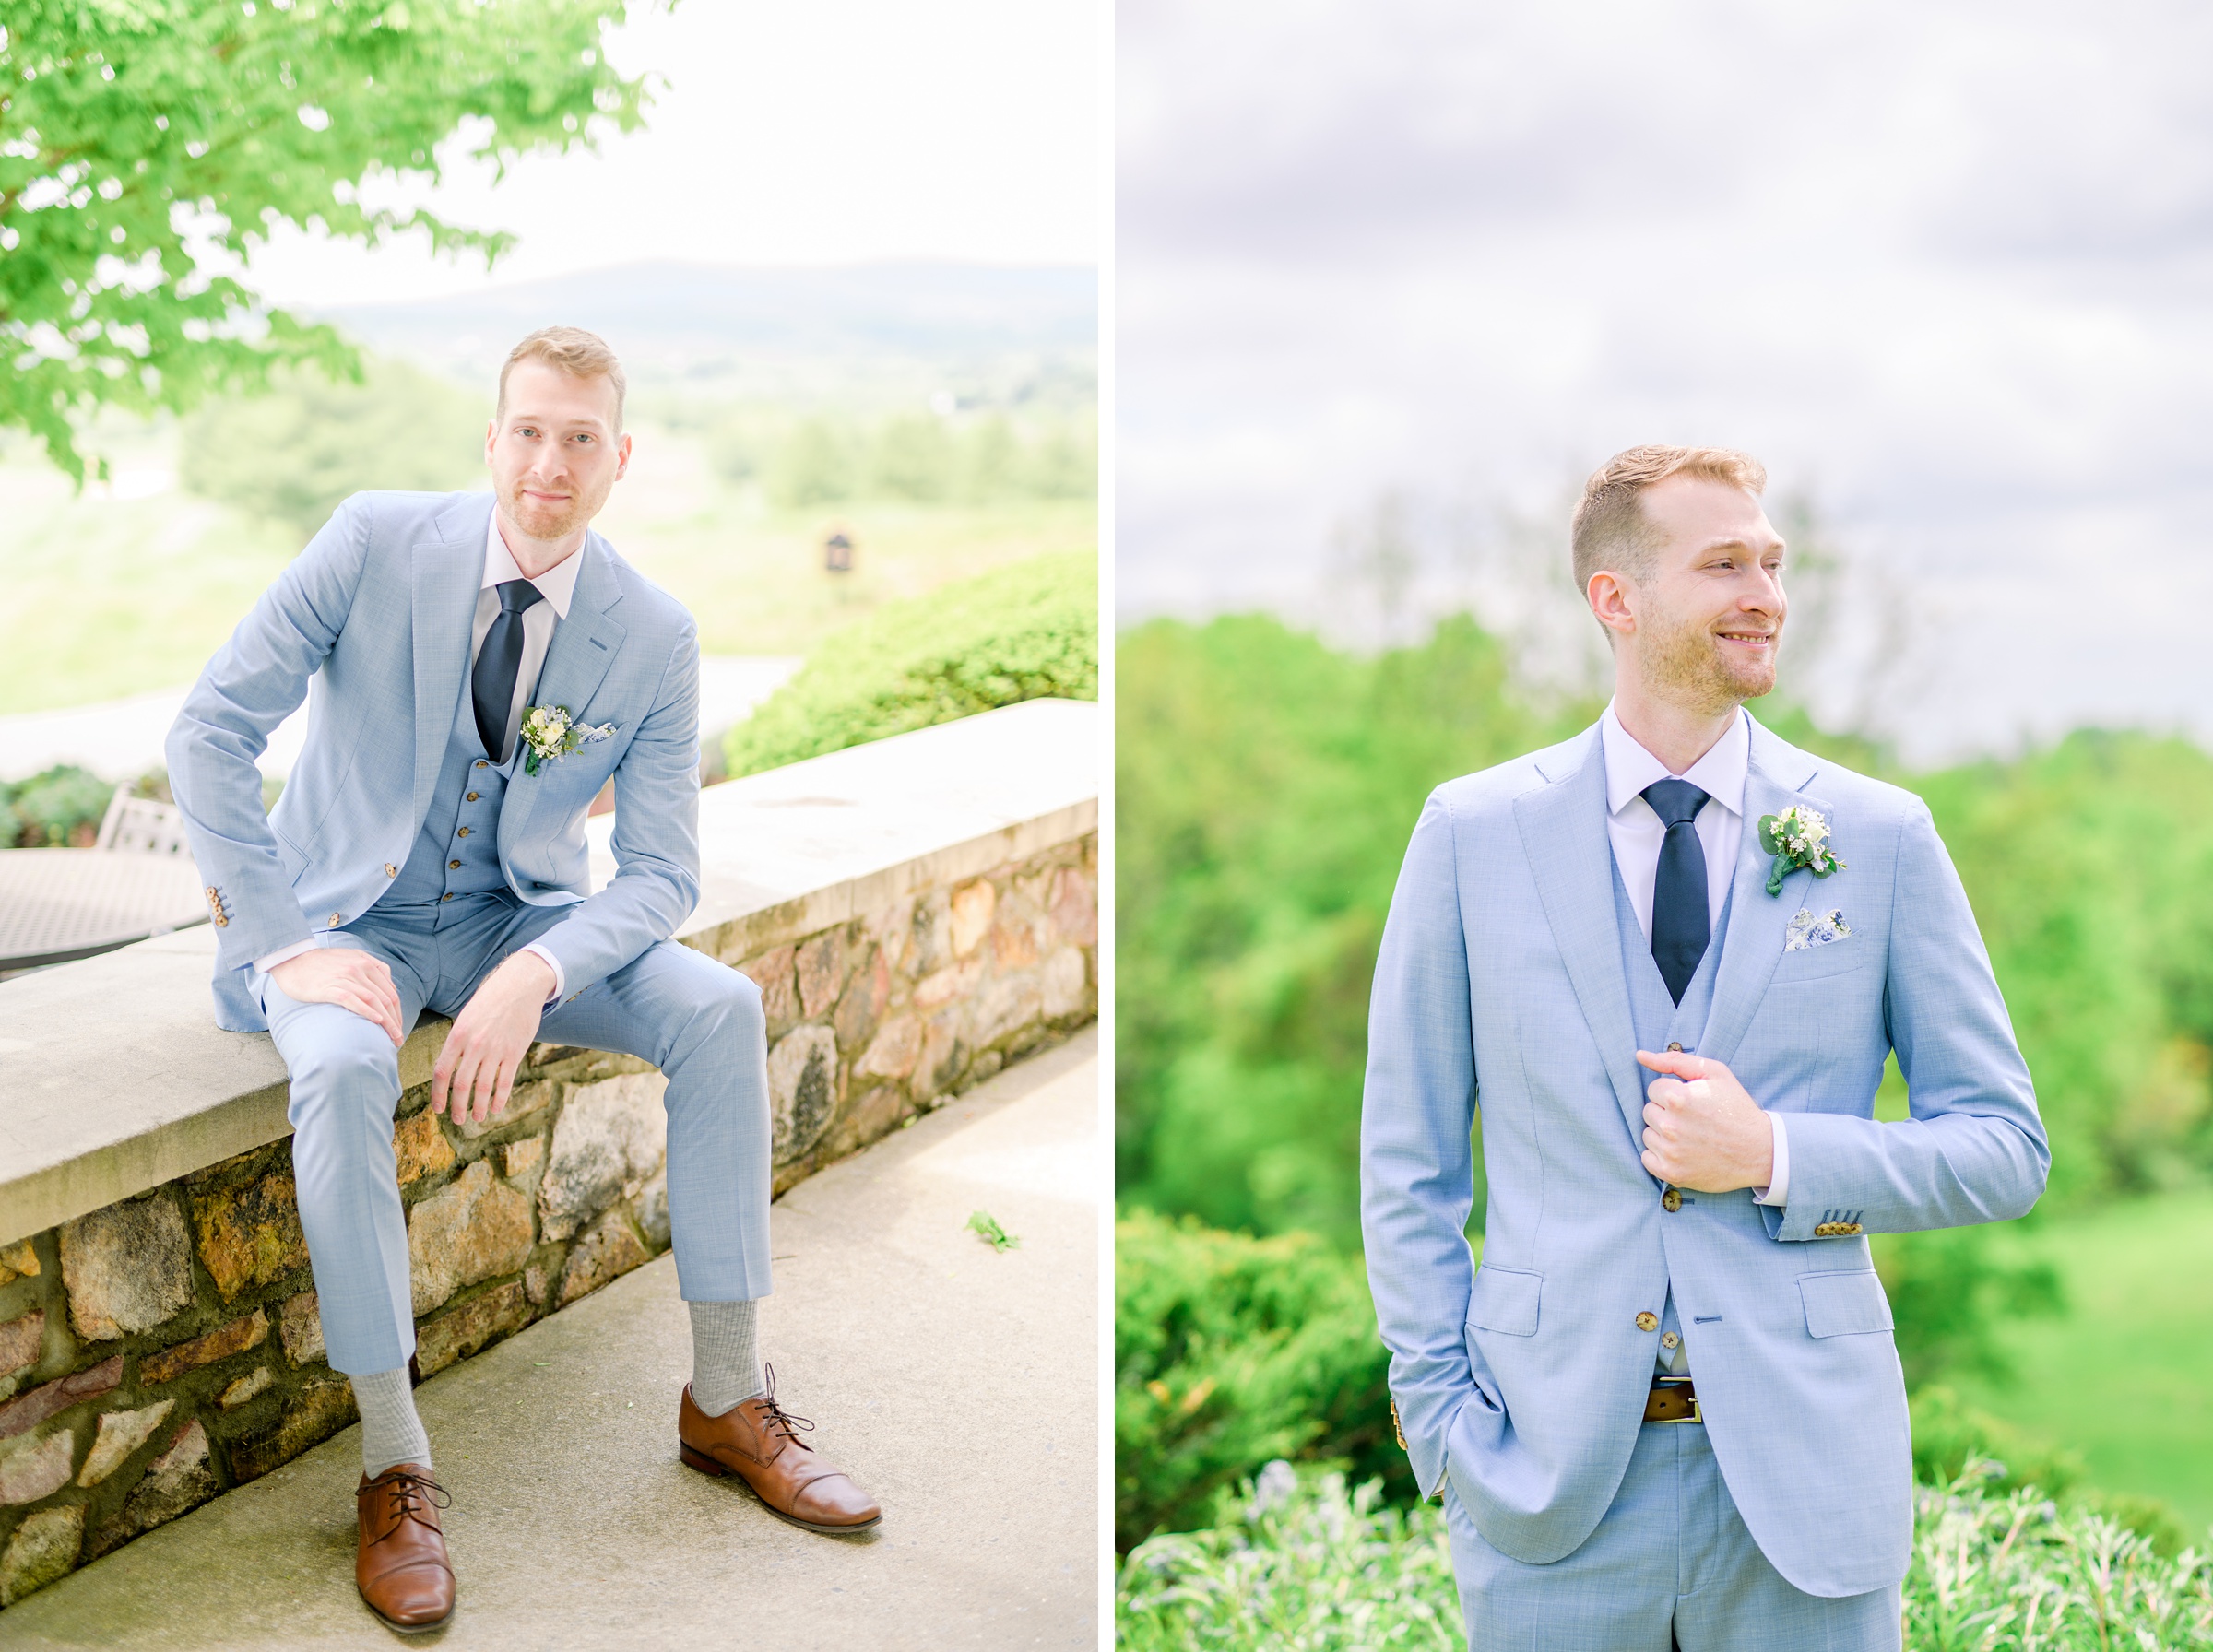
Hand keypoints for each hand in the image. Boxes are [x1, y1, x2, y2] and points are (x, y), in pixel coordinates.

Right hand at [268, 947, 403, 1047]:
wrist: (291, 958)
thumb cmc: (321, 963)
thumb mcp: (351, 957)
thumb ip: (371, 969)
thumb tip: (388, 988)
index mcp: (367, 963)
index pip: (390, 992)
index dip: (397, 1012)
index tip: (399, 1027)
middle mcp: (360, 969)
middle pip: (386, 999)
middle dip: (395, 1021)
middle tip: (398, 1039)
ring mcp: (345, 978)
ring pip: (374, 1001)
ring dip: (387, 1022)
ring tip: (393, 1038)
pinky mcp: (330, 988)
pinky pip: (353, 1000)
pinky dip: (367, 1011)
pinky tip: (377, 1022)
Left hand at [431, 951, 555, 1126]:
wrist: (520, 985)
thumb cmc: (490, 1000)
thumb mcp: (466, 1016)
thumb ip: (458, 1042)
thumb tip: (450, 1067)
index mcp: (458, 1034)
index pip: (442, 1071)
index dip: (438, 1094)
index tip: (438, 1108)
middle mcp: (475, 1044)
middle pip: (461, 1084)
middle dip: (457, 1106)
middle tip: (457, 1120)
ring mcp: (496, 1048)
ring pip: (484, 1087)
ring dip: (479, 1107)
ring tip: (478, 1118)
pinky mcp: (515, 1051)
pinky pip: (505, 1081)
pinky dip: (500, 1098)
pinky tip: (497, 1108)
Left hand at [1634, 1049, 1774, 1192]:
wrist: (1759, 1151)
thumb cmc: (1736, 1108)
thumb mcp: (1715, 1073)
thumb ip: (1675, 1060)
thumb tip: (1640, 1056)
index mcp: (1678, 1098)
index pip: (1653, 1089)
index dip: (1672, 1092)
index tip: (1691, 1102)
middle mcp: (1670, 1126)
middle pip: (1648, 1111)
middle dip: (1666, 1112)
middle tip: (1692, 1119)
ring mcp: (1670, 1152)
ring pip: (1647, 1134)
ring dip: (1662, 1133)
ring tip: (1689, 1135)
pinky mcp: (1671, 1173)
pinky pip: (1647, 1158)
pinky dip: (1660, 1155)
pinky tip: (1681, 1151)